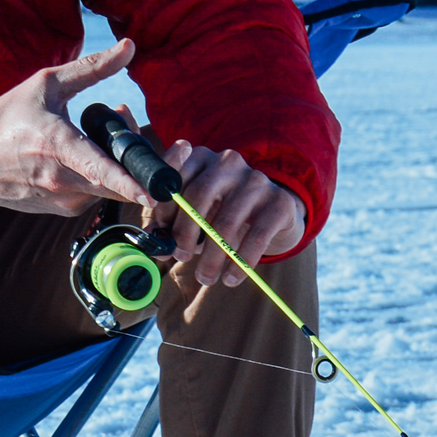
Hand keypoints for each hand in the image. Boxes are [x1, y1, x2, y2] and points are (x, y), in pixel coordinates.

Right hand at [0, 39, 147, 213]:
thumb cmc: (7, 116)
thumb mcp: (47, 83)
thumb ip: (92, 68)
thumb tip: (130, 46)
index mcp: (57, 146)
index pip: (101, 171)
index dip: (131, 183)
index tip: (156, 194)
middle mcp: (61, 180)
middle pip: (118, 184)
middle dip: (142, 161)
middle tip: (144, 126)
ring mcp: (61, 201)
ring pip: (109, 188)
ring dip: (121, 164)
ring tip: (106, 130)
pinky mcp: (61, 211)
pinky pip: (95, 195)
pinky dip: (103, 175)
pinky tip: (91, 150)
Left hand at [154, 137, 305, 287]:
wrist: (274, 216)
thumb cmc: (224, 214)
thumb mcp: (196, 216)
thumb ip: (172, 227)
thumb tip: (157, 248)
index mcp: (201, 158)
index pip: (174, 176)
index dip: (163, 207)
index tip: (160, 234)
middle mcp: (228, 162)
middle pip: (198, 196)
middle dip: (185, 233)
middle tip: (181, 258)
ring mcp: (256, 180)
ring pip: (226, 222)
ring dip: (211, 257)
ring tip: (205, 278)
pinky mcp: (279, 202)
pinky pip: (256, 236)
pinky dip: (240, 262)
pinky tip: (232, 278)